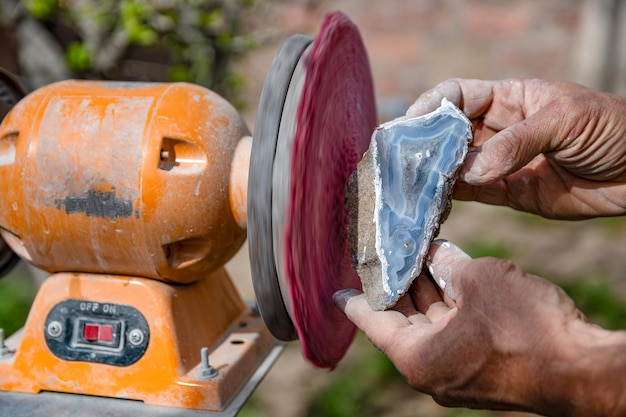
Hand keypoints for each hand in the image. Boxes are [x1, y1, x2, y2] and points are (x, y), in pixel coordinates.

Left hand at [334, 240, 625, 416]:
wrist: (584, 369)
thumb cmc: (528, 329)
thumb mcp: (480, 280)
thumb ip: (449, 264)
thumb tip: (435, 251)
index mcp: (417, 356)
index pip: (372, 320)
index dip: (354, 298)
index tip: (337, 289)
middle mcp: (432, 367)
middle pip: (402, 315)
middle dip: (398, 279)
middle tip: (386, 249)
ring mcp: (458, 367)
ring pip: (431, 317)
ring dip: (426, 284)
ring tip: (416, 249)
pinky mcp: (482, 362)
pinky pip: (455, 325)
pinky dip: (449, 298)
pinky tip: (446, 266)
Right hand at [407, 79, 625, 218]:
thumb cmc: (613, 130)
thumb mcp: (566, 121)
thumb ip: (516, 142)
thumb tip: (469, 170)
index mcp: (512, 98)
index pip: (458, 95)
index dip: (430, 106)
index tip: (407, 125)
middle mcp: (500, 129)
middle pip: (449, 132)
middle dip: (423, 144)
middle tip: (398, 162)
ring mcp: (503, 162)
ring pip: (455, 165)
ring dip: (432, 174)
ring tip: (409, 185)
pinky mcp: (511, 193)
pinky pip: (472, 193)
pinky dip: (451, 198)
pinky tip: (433, 202)